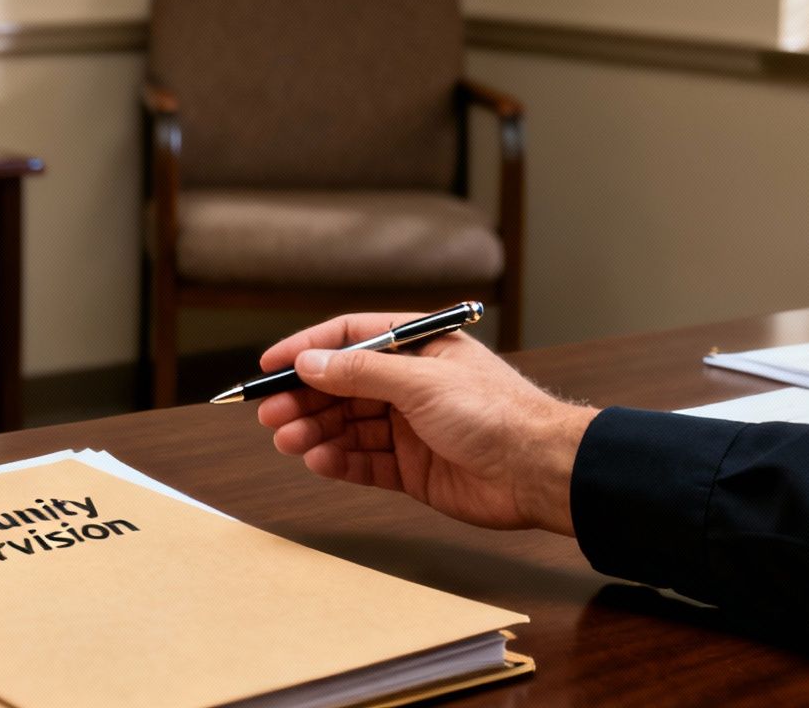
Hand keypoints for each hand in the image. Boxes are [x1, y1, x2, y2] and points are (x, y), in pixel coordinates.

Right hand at [256, 313, 596, 534]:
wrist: (539, 471)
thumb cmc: (496, 413)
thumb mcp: (421, 381)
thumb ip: (361, 371)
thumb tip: (310, 362)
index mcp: (417, 347)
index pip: (349, 338)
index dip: (307, 349)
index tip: (270, 366)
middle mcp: (410, 384)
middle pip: (341, 386)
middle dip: (304, 399)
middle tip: (270, 414)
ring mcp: (410, 426)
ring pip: (347, 425)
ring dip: (315, 432)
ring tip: (288, 441)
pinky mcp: (412, 467)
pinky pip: (364, 461)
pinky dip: (339, 461)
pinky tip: (317, 461)